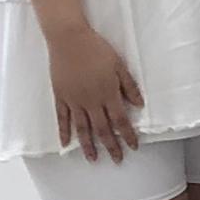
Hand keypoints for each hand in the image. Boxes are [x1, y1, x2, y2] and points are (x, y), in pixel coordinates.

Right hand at [45, 22, 142, 162]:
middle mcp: (91, 101)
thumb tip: (139, 105)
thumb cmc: (97, 49)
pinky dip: (64, 132)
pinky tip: (66, 144)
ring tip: (93, 159)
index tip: (133, 147)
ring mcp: (74, 100)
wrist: (69, 39)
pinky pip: (62, 118)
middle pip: (102, 129)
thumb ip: (129, 86)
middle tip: (117, 160)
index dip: (128, 135)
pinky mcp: (60, 96)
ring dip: (88, 145)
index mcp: (108, 94)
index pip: (121, 121)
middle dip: (111, 146)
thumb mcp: (120, 65)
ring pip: (82, 128)